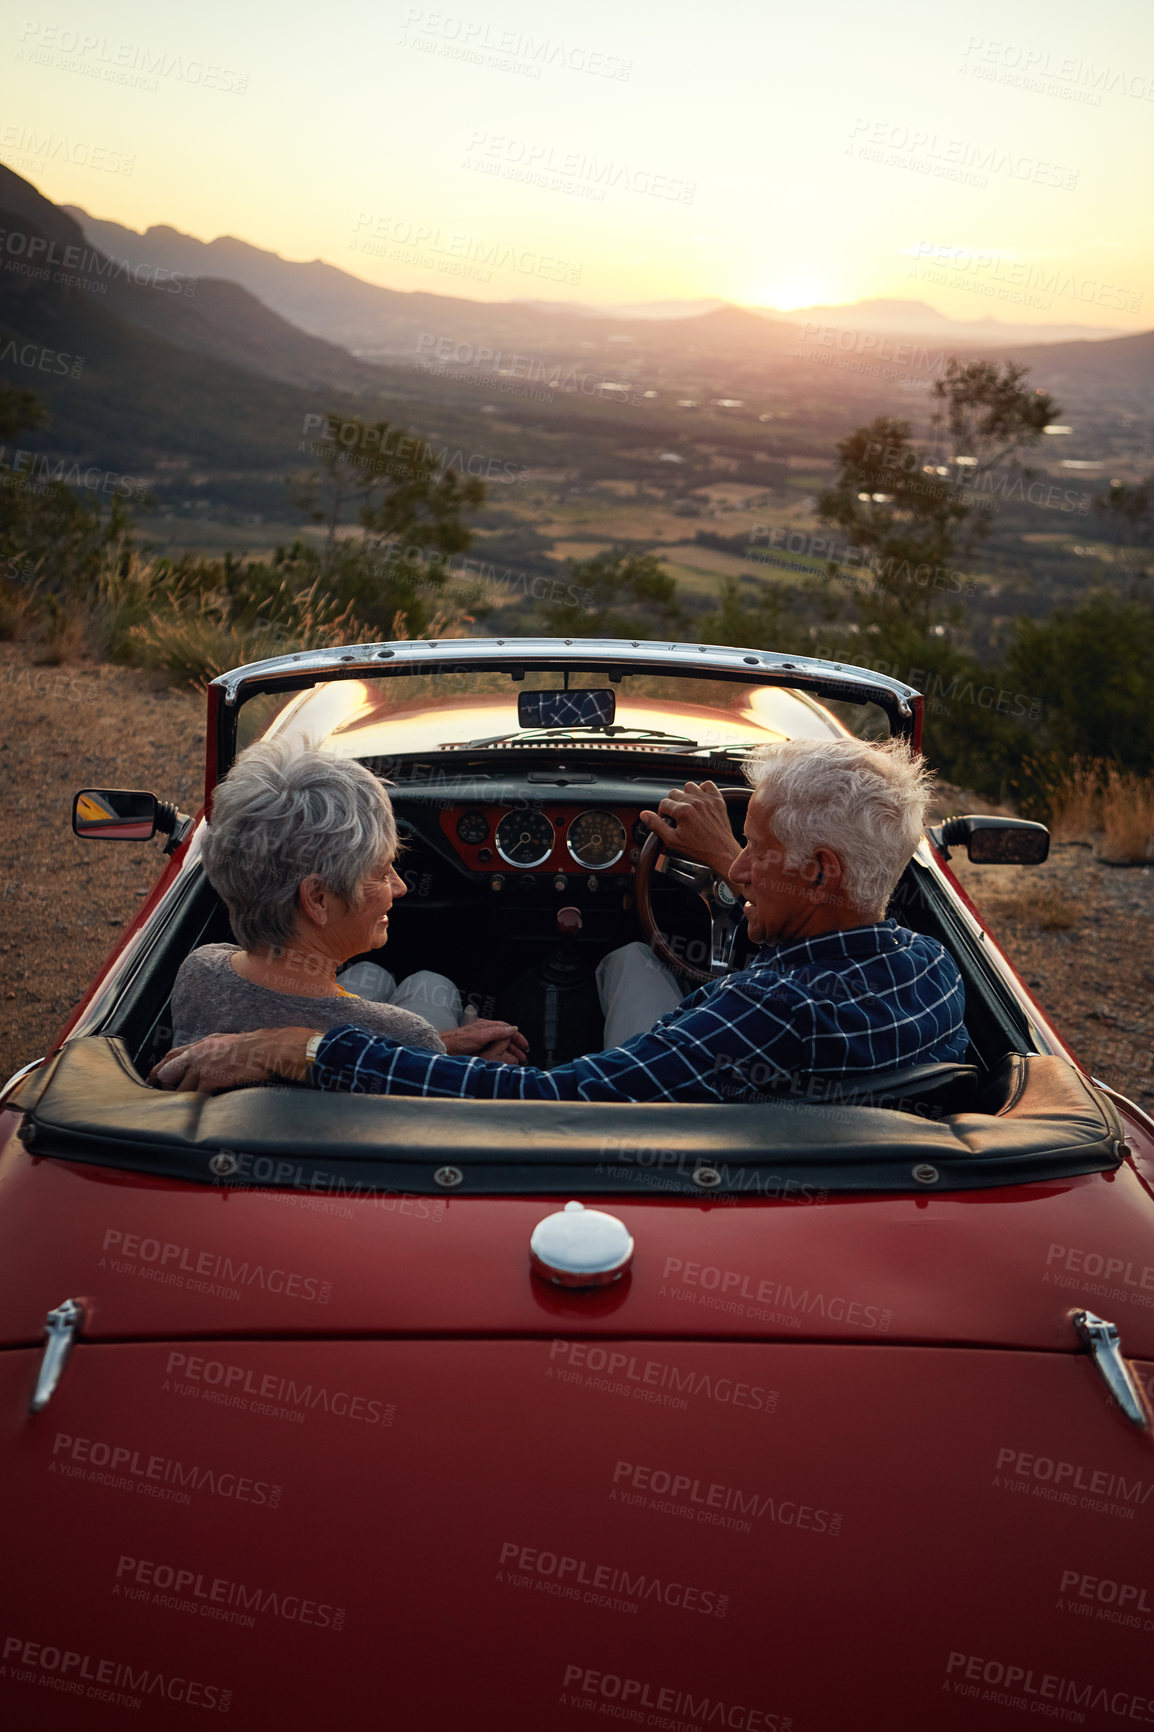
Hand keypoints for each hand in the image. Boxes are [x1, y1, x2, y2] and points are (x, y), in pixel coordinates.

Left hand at [150, 1028, 316, 1092]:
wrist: (268, 1050)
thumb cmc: (255, 1048)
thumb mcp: (228, 1042)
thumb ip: (213, 1051)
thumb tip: (207, 1061)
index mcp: (203, 1044)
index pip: (172, 1054)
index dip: (160, 1067)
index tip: (154, 1078)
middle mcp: (198, 1053)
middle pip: (168, 1070)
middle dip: (163, 1084)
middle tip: (161, 1094)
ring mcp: (203, 1066)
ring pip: (180, 1087)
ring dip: (178, 1097)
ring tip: (178, 1107)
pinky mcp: (211, 1080)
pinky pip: (194, 1096)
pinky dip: (193, 1104)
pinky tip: (193, 1110)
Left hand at [441, 1020, 529, 1063]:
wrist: (443, 1049)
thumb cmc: (457, 1040)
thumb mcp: (480, 1035)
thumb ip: (496, 1032)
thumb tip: (512, 1029)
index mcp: (487, 1026)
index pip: (508, 1030)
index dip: (518, 1038)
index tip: (525, 1047)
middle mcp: (485, 1033)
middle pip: (505, 1039)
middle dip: (516, 1048)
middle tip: (523, 1057)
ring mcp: (482, 1043)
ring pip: (500, 1047)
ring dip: (510, 1054)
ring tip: (516, 1062)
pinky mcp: (478, 1051)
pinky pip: (494, 1053)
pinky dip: (501, 1057)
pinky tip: (503, 1062)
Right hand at [639, 780, 739, 879]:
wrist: (722, 853)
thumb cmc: (699, 849)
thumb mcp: (672, 841)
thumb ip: (656, 825)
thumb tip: (644, 814)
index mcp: (683, 811)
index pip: (664, 803)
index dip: (662, 814)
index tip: (668, 822)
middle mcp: (695, 802)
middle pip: (674, 793)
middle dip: (672, 805)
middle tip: (677, 818)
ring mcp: (708, 800)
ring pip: (689, 786)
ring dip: (686, 795)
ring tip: (687, 809)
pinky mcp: (718, 800)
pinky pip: (707, 785)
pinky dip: (702, 790)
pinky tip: (700, 801)